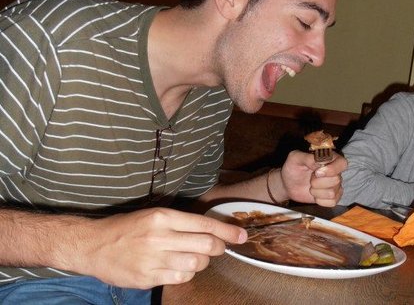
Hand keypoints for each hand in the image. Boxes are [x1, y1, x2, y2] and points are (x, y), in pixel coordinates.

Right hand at [73, 208, 246, 288]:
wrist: (93, 245)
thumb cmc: (127, 228)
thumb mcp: (153, 215)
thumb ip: (180, 222)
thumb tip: (211, 230)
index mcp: (163, 217)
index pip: (205, 224)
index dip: (227, 231)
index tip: (242, 235)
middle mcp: (160, 237)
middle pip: (206, 245)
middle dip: (220, 247)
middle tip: (220, 247)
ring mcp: (154, 259)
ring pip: (196, 264)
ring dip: (202, 262)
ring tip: (194, 258)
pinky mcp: (148, 277)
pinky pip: (180, 279)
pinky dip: (186, 274)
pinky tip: (179, 268)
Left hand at [280, 150, 346, 206]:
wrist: (288, 184)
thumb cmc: (292, 168)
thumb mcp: (295, 158)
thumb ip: (308, 157)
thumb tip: (320, 160)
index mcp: (329, 158)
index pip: (342, 163)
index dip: (332, 169)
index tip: (317, 173)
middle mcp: (335, 171)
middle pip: (336, 180)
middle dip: (318, 182)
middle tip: (310, 179)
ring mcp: (335, 185)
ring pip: (333, 192)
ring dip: (317, 192)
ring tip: (311, 187)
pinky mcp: (333, 197)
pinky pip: (332, 202)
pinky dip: (320, 201)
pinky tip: (315, 196)